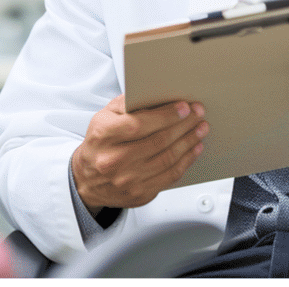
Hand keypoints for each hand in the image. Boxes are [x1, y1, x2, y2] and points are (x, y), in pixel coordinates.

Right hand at [71, 95, 207, 212]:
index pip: (139, 124)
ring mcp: (127, 180)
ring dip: (189, 142)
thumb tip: (154, 94)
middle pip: (158, 141)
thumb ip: (126, 104)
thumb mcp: (103, 117)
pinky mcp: (140, 194)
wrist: (88, 179)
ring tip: (200, 129)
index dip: (165, 116)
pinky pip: (169, 177)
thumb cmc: (100, 143)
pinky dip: (186, 161)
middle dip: (183, 125)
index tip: (184, 107)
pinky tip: (194, 149)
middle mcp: (114, 160)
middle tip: (198, 114)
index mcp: (104, 136)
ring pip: (167, 159)